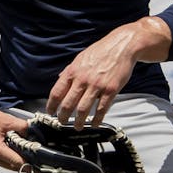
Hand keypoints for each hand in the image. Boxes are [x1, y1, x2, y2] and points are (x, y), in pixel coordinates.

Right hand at [0, 109, 29, 170]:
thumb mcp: (7, 120)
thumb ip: (22, 126)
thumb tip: (32, 131)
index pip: (16, 161)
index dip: (27, 164)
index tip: (35, 165)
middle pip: (11, 166)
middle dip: (22, 164)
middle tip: (32, 161)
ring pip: (5, 165)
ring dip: (14, 162)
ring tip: (23, 156)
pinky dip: (6, 159)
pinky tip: (11, 152)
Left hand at [47, 17, 171, 126]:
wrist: (122, 46)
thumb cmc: (101, 51)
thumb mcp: (80, 58)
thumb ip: (70, 71)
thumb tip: (59, 79)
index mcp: (73, 72)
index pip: (56, 92)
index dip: (51, 105)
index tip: (50, 112)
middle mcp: (83, 79)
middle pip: (68, 104)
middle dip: (63, 117)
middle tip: (62, 122)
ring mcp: (97, 86)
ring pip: (83, 110)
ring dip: (79, 122)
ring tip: (78, 126)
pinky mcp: (111, 90)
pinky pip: (101, 109)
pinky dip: (97, 119)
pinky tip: (95, 124)